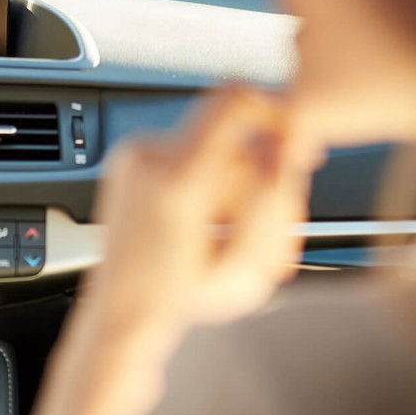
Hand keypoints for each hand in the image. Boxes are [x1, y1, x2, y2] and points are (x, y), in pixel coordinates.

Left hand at [19, 87, 323, 414]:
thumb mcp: (247, 268)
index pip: (235, 100)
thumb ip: (276, 202)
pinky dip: (208, 183)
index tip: (295, 146)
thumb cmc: (177, 302)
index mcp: (177, 179)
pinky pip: (188, 154)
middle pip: (234, 135)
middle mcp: (148, 158)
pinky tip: (209, 226)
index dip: (277, 113)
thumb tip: (286, 150)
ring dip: (234, 187)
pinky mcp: (129, 162)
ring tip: (231, 238)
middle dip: (259, 176)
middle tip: (268, 227)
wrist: (120, 314)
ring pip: (213, 148)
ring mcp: (133, 157)